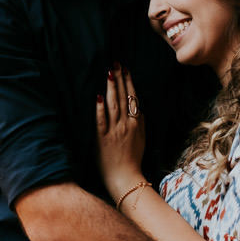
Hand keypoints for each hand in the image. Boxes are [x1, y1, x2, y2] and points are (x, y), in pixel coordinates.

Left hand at [95, 65, 145, 195]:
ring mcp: (114, 131)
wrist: (125, 177)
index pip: (132, 98)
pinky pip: (101, 121)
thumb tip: (139, 108)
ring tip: (108, 73)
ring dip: (111, 88)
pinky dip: (100, 109)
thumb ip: (140, 123)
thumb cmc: (133, 159)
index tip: (126, 69)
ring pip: (113, 105)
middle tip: (116, 62)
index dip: (129, 82)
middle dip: (120, 78)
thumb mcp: (142, 138)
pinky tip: (98, 97)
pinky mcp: (102, 139)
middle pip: (123, 97)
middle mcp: (126, 125)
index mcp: (137, 124)